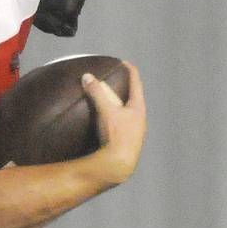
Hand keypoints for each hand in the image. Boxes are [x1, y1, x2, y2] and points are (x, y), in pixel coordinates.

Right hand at [84, 62, 144, 184]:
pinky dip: (113, 120)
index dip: (130, 70)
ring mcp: (134, 132)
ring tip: (107, 104)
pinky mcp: (126, 143)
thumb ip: (97, 93)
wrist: (118, 164)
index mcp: (138, 108)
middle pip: (131, 98)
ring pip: (126, 114)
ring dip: (117, 107)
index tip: (123, 63)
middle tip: (112, 83)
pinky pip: (120, 126)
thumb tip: (87, 76)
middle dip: (122, 90)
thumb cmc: (116, 135)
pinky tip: (105, 125)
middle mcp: (139, 119)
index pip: (136, 83)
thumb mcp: (106, 111)